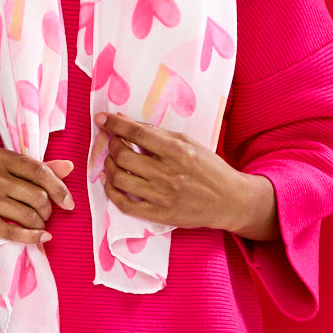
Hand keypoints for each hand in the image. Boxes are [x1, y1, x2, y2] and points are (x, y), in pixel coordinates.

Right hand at [0, 153, 73, 245]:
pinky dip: (30, 237)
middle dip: (47, 210)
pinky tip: (39, 238)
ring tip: (37, 226)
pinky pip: (12, 231)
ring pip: (27, 214)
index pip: (38, 170)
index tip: (69, 203)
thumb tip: (69, 166)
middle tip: (44, 216)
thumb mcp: (1, 170)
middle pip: (36, 195)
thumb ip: (34, 169)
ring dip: (39, 225)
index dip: (58, 188)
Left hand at [96, 112, 278, 239]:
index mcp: (177, 151)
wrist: (231, 201)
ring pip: (120, 180)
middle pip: (124, 156)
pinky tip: (110, 183)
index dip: (115, 124)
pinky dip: (111, 192)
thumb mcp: (189, 143)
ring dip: (109, 167)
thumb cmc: (210, 169)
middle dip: (112, 144)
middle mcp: (168, 173)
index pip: (138, 133)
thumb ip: (158, 133)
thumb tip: (127, 121)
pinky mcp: (160, 214)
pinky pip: (125, 205)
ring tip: (111, 161)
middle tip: (112, 141)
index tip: (101, 118)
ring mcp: (162, 196)